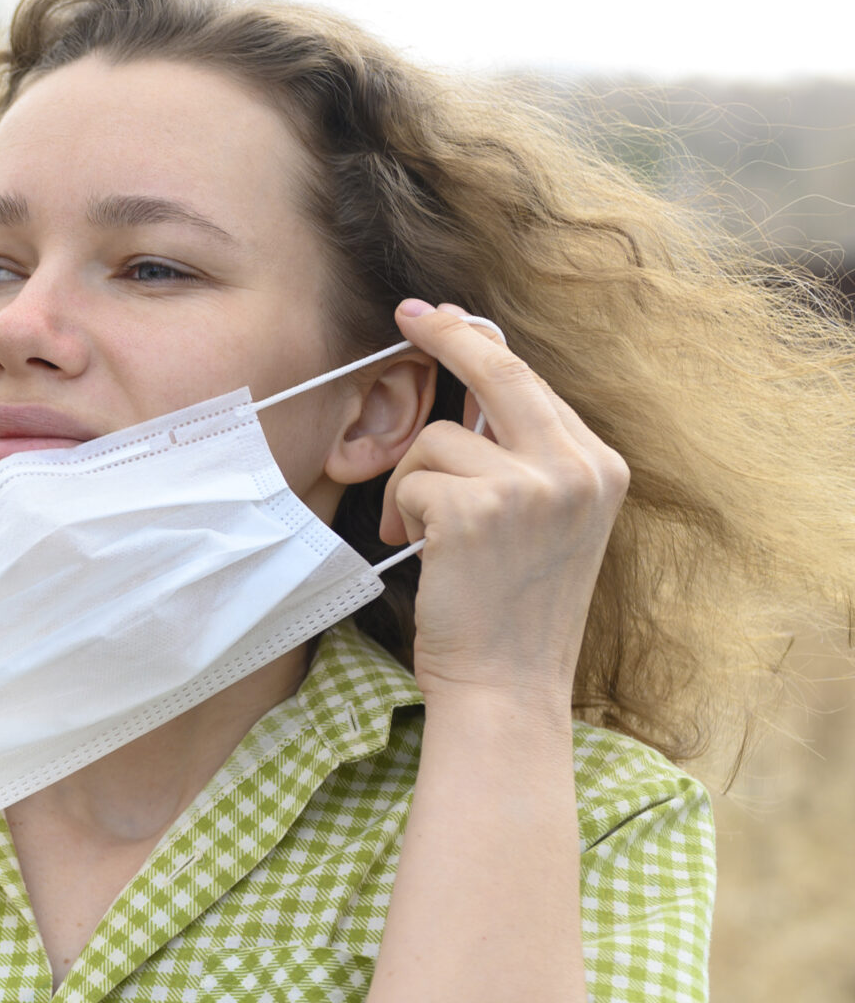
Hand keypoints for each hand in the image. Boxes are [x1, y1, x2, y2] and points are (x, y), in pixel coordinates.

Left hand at [382, 300, 627, 706]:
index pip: (534, 385)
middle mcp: (579, 467)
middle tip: (410, 315)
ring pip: (439, 437)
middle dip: (448, 335)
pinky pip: (413, 479)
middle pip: (500, 372)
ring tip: (424, 536)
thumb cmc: (510, 612)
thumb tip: (477, 396)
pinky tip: (422, 554)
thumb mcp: (545, 525)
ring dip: (412, 484)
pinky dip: (403, 513)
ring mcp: (535, 485)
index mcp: (600, 467)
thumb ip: (525, 461)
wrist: (508, 687)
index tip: (447, 316)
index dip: (482, 346)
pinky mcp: (481, 508)